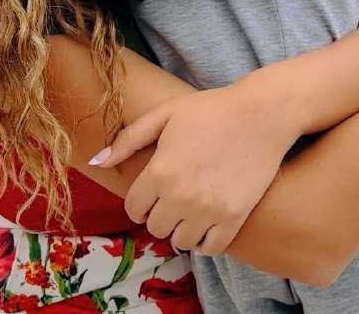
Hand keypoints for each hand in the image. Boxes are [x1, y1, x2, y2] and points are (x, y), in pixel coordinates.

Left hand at [90, 84, 297, 254]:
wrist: (262, 114)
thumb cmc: (211, 109)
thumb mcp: (166, 114)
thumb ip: (129, 139)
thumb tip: (97, 161)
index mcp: (160, 171)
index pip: (133, 208)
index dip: (140, 200)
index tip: (152, 191)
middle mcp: (181, 196)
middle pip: (155, 228)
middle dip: (160, 213)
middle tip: (173, 197)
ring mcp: (208, 210)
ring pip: (181, 242)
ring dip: (182, 228)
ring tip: (191, 210)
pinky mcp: (234, 218)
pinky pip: (210, 248)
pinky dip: (205, 241)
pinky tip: (207, 222)